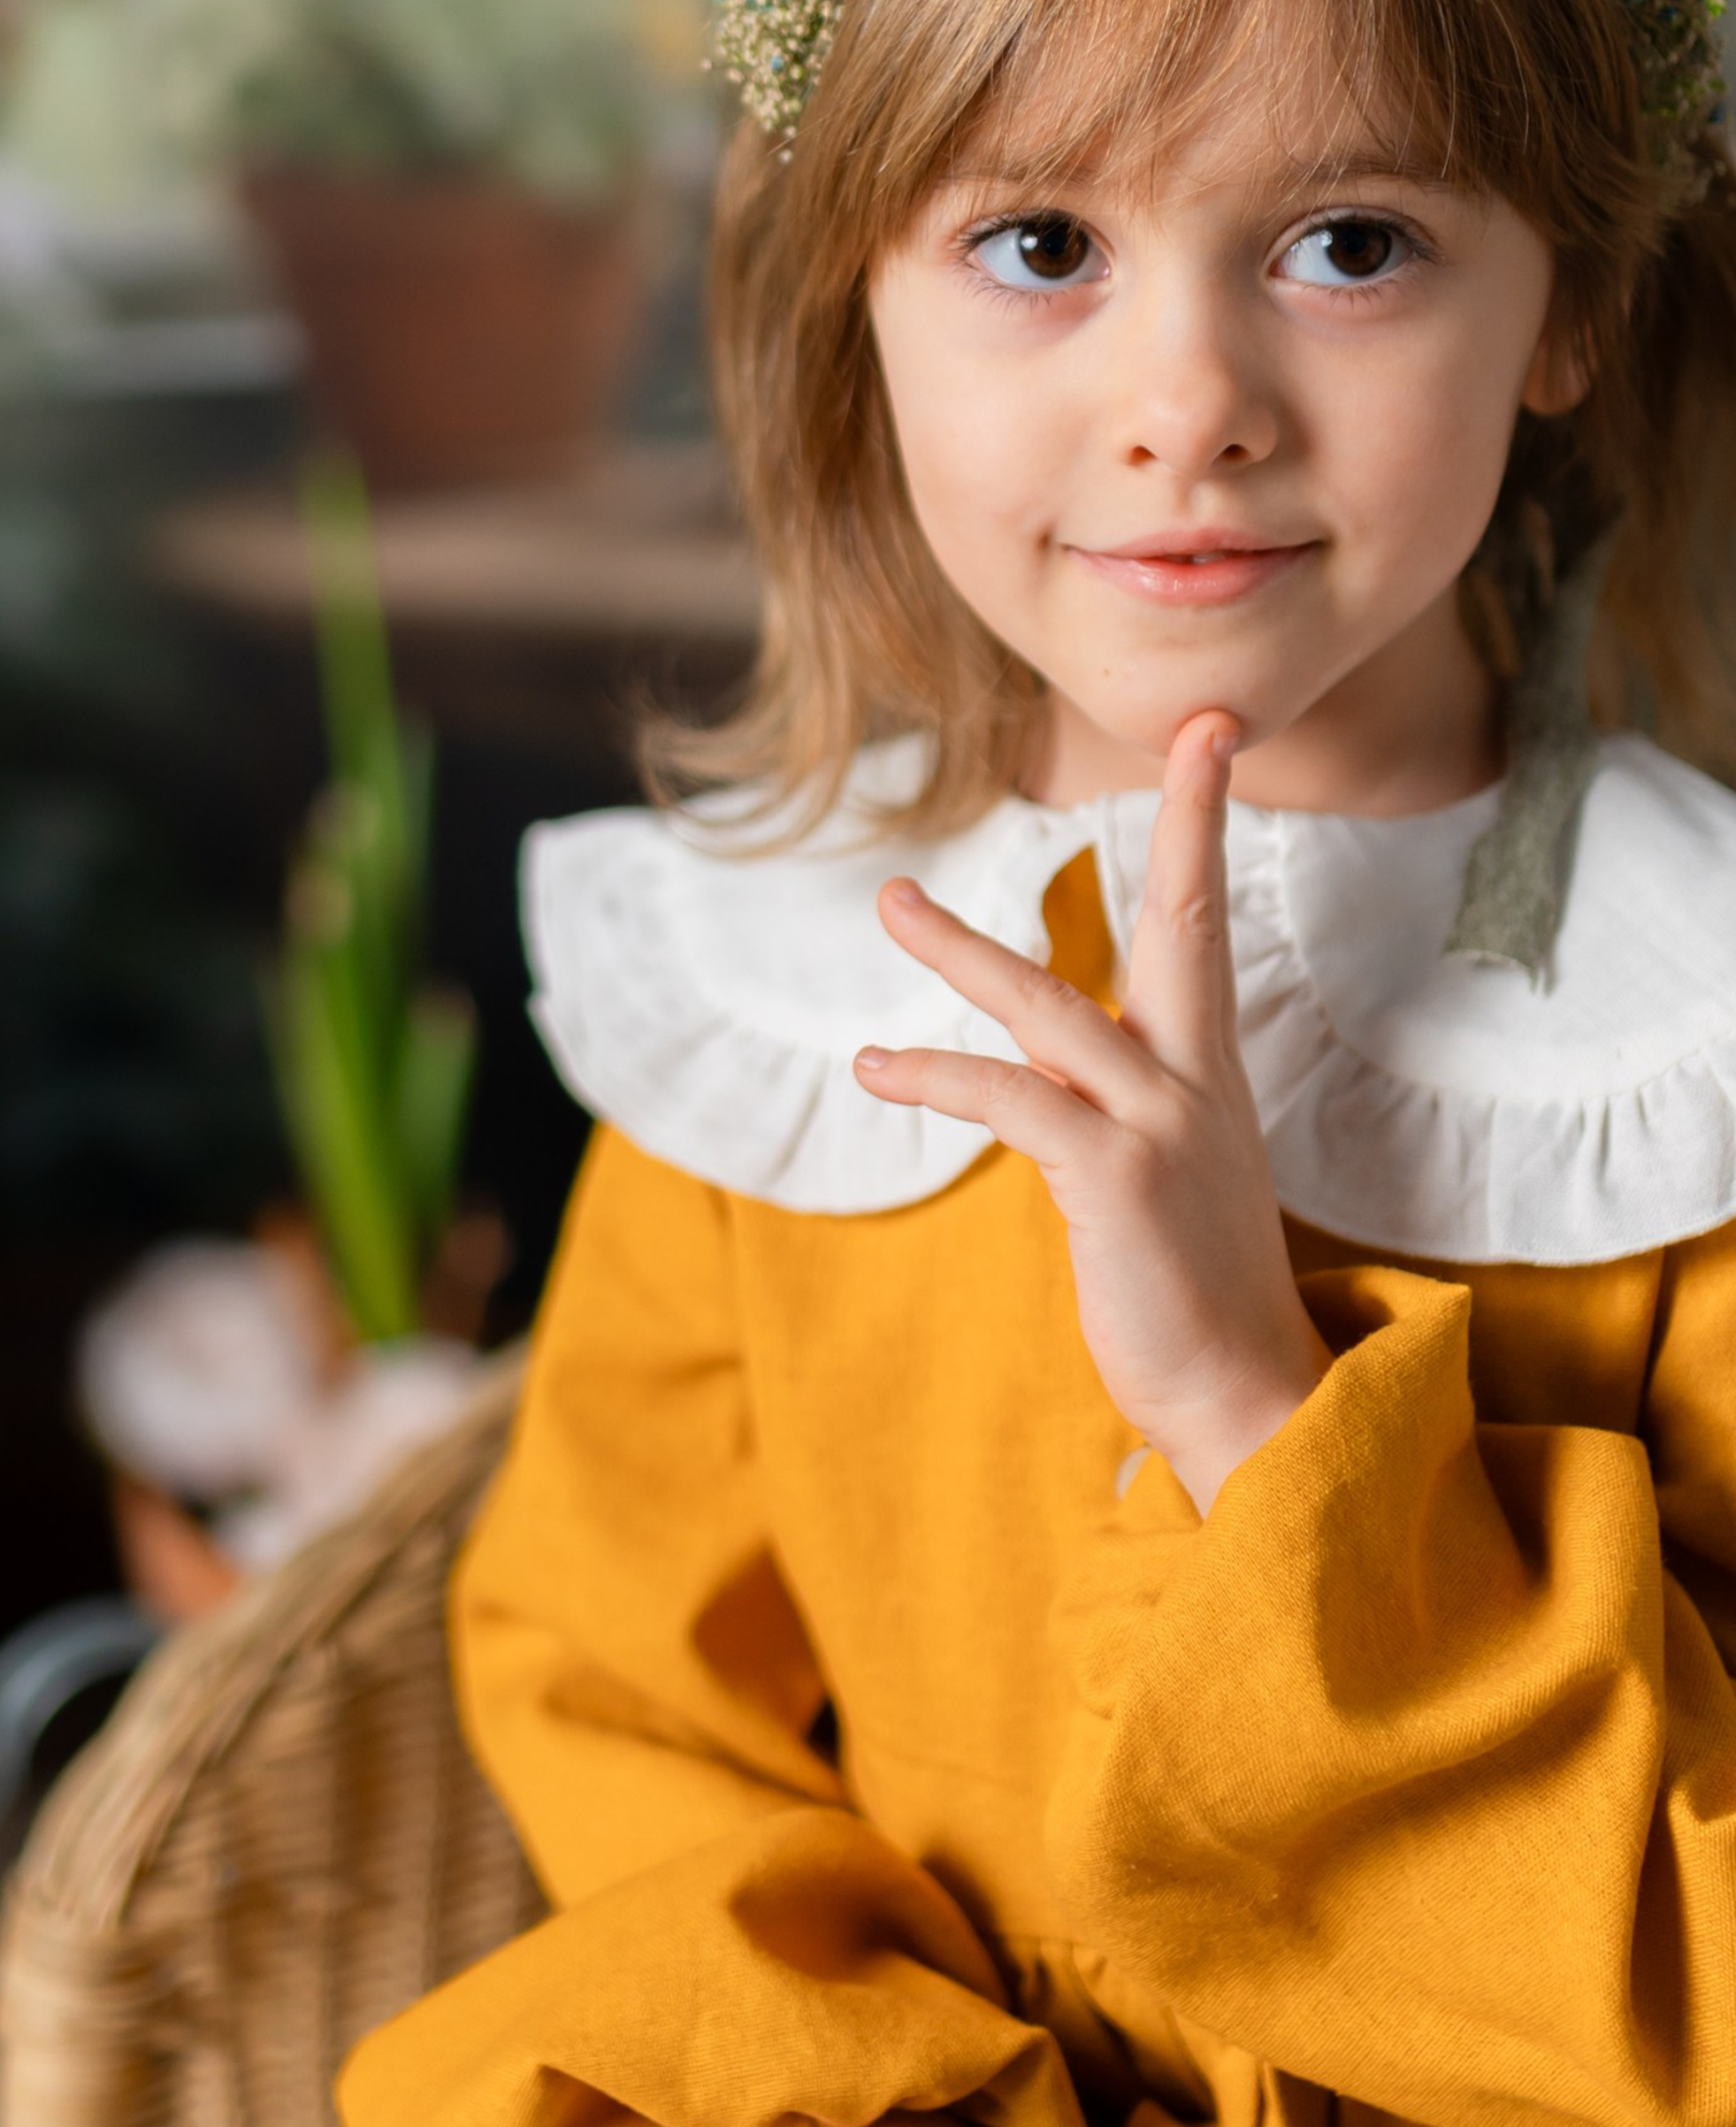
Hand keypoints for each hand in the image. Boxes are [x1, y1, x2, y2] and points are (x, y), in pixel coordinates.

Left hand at [852, 712, 1328, 1511]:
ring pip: (1051, 1003)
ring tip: (891, 900)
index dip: (1205, 827)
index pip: (1207, 926)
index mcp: (1208, 1073)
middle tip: (1183, 725)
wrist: (1251, 1400)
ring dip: (960, 949)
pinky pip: (1010, 1099)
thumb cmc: (1192, 1295)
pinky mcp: (1114, 1178)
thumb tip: (1042, 1093)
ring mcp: (1159, 1124)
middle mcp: (1193, 1081)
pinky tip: (876, 1070)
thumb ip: (1110, 1114)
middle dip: (1188, 818)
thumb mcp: (1163, 1178)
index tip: (1211, 735)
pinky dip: (935, 1078)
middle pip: (1189, 920)